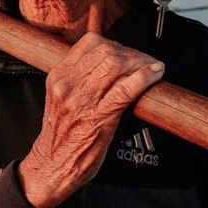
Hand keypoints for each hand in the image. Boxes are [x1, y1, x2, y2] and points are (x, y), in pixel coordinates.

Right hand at [17, 33, 164, 207]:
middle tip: (145, 61)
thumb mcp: (61, 97)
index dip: (116, 44)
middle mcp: (68, 84)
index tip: (127, 53)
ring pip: (117, 65)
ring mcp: (83, 101)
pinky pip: (126, 89)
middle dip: (132, 53)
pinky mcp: (99, 117)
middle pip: (107, 51)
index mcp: (58, 76)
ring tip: (152, 67)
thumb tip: (108, 64)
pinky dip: (144, 77)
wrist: (52, 165)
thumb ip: (78, 78)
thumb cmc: (61, 135)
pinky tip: (155, 73)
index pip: (91, 42)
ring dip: (141, 63)